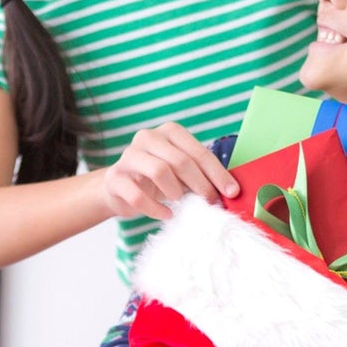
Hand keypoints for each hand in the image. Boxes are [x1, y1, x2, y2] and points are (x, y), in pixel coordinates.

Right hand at [100, 123, 238, 223]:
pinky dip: (156, 209)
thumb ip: (201, 174)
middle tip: (210, 202)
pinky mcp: (115, 178)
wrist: (121, 188)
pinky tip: (166, 214)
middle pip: (180, 161)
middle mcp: (147, 138)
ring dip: (176, 192)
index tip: (231, 192)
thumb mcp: (181, 171)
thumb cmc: (159, 179)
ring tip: (181, 203)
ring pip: (159, 171)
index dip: (217, 173)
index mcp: (169, 132)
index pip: (198, 152)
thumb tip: (230, 191)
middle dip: (200, 184)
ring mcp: (128, 156)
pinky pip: (137, 196)